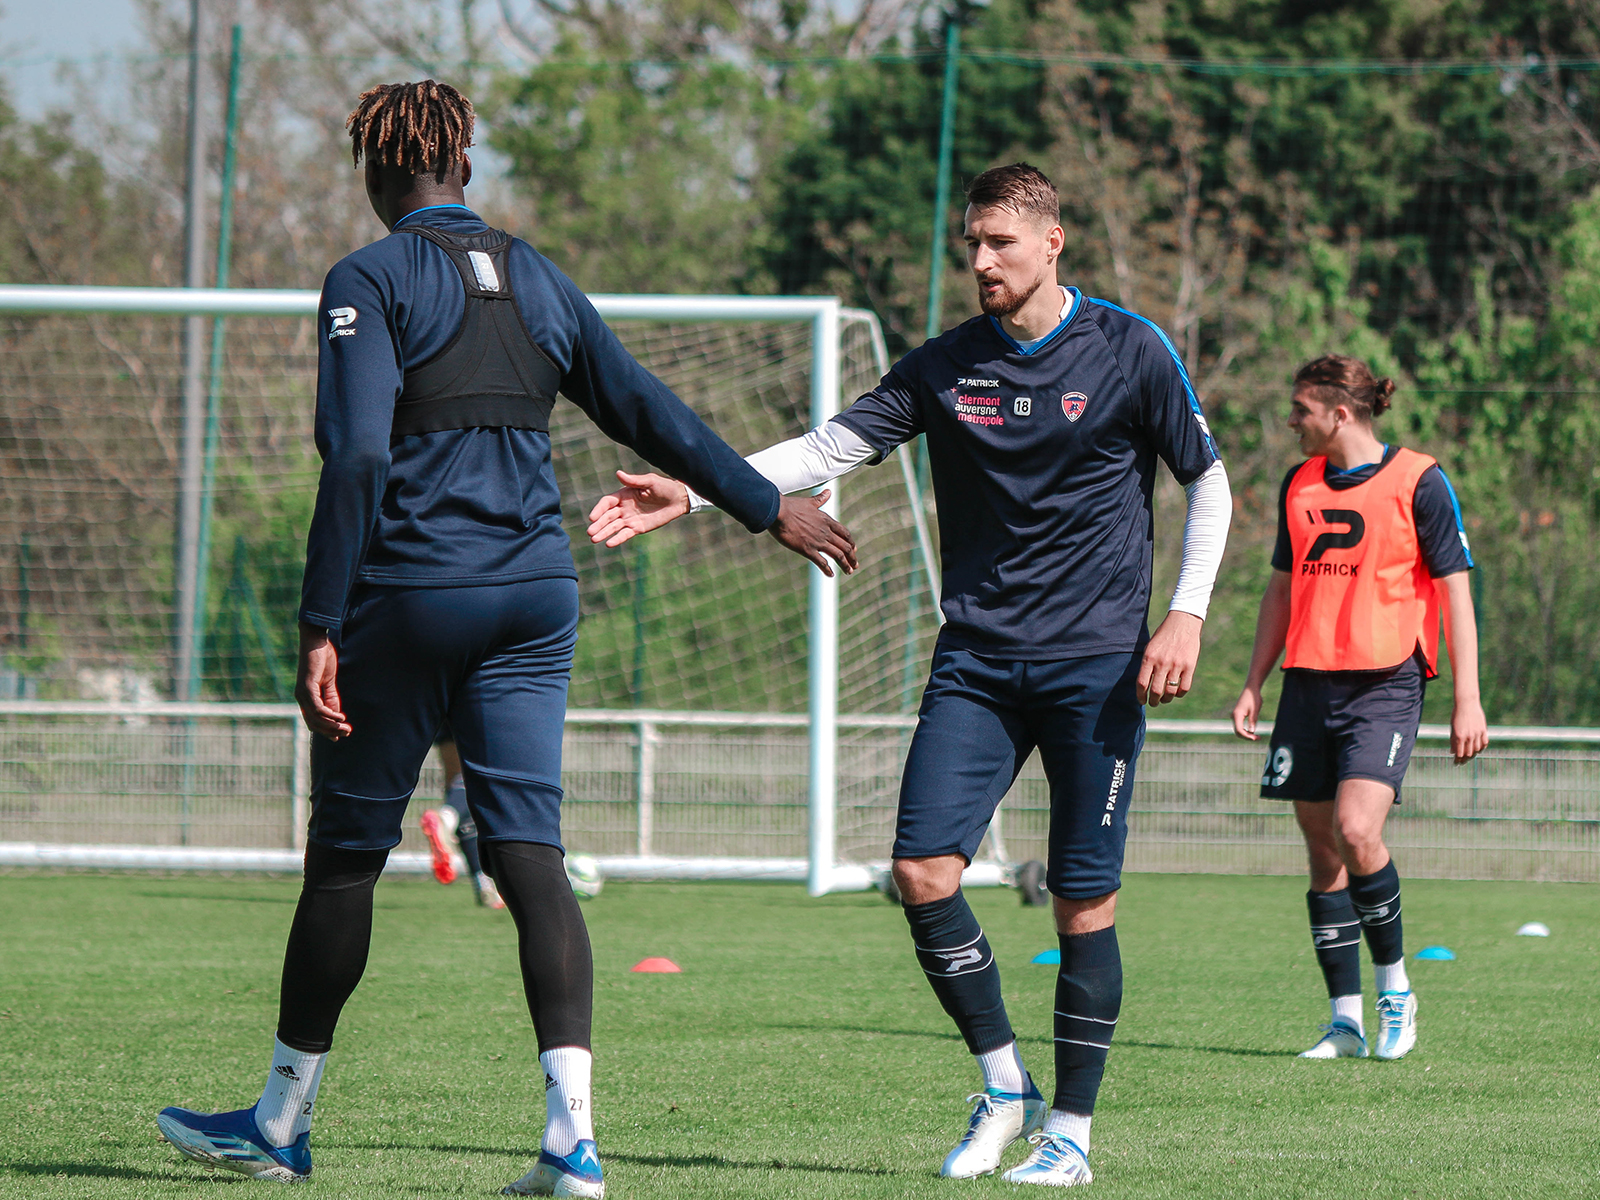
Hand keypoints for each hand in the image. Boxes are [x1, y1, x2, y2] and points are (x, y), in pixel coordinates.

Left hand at [295, 622, 350, 739]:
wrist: (315, 640)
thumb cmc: (322, 658)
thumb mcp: (329, 681)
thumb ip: (332, 697)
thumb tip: (337, 715)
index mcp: (306, 697)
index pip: (313, 721)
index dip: (326, 730)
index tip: (341, 736)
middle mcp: (301, 698)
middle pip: (314, 724)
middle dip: (331, 731)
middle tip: (347, 733)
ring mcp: (302, 694)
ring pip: (316, 718)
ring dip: (332, 726)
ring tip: (346, 728)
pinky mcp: (307, 688)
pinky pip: (318, 708)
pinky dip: (330, 714)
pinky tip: (341, 717)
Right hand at [586, 471, 690, 546]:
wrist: (678, 499)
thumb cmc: (664, 487)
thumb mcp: (650, 481)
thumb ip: (634, 480)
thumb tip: (618, 473)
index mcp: (624, 494)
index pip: (607, 502)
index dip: (599, 509)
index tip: (592, 518)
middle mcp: (624, 507)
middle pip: (607, 516)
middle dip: (598, 524)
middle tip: (590, 532)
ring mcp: (630, 518)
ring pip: (614, 527)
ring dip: (604, 533)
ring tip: (594, 539)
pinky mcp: (638, 528)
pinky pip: (625, 534)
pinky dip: (617, 539)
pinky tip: (608, 544)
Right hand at [768, 491, 858, 576]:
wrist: (778, 512)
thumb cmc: (790, 506)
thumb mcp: (809, 502)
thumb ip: (820, 499)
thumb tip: (829, 491)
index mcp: (826, 521)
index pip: (844, 533)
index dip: (851, 542)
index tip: (854, 549)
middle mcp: (825, 532)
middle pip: (845, 546)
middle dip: (852, 557)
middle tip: (855, 565)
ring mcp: (817, 541)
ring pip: (838, 555)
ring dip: (845, 565)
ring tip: (849, 572)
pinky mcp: (807, 550)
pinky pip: (821, 562)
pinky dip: (827, 570)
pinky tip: (831, 575)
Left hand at [1136, 610, 1202, 705]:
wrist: (1182, 623)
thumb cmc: (1163, 636)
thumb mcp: (1150, 648)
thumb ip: (1147, 665)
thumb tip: (1144, 685)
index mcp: (1149, 658)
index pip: (1142, 683)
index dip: (1140, 696)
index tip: (1141, 701)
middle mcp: (1162, 663)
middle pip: (1156, 691)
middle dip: (1153, 701)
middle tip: (1153, 702)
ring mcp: (1177, 665)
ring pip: (1170, 692)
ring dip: (1166, 699)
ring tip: (1164, 699)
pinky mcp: (1190, 666)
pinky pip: (1184, 687)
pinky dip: (1179, 694)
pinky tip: (1176, 692)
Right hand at [1232, 685, 1262, 738]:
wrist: (1250, 689)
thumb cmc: (1253, 698)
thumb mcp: (1255, 709)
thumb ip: (1253, 720)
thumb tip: (1251, 731)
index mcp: (1237, 715)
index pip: (1239, 730)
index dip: (1247, 736)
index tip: (1255, 738)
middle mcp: (1234, 716)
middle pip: (1238, 732)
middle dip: (1247, 736)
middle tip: (1258, 738)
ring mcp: (1235, 716)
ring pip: (1238, 730)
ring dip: (1247, 734)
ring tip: (1257, 736)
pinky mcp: (1238, 715)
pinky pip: (1240, 726)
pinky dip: (1246, 730)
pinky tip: (1253, 731)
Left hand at [1451, 696, 1488, 763]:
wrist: (1467, 703)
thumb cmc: (1457, 715)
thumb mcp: (1452, 727)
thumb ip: (1453, 740)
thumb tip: (1452, 752)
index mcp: (1459, 736)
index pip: (1459, 753)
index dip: (1458, 759)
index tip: (1456, 763)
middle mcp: (1469, 736)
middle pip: (1469, 753)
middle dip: (1465, 759)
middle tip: (1462, 762)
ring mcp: (1477, 733)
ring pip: (1477, 749)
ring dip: (1473, 754)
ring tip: (1469, 756)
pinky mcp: (1484, 730)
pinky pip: (1484, 743)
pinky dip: (1482, 747)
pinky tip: (1479, 749)